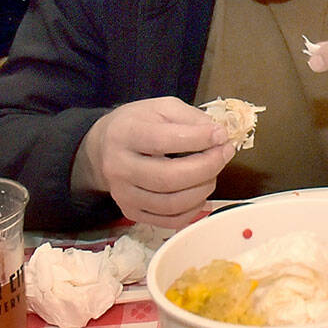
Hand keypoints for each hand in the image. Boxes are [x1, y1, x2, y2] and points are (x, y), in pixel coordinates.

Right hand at [71, 96, 236, 227]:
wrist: (102, 148)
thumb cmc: (138, 124)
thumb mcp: (162, 107)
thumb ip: (190, 118)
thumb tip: (218, 135)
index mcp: (125, 134)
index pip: (163, 141)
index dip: (198, 139)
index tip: (221, 135)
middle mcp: (119, 167)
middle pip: (169, 178)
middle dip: (207, 167)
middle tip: (225, 153)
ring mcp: (123, 194)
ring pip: (171, 203)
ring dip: (203, 189)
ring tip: (213, 172)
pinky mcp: (130, 212)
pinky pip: (168, 220)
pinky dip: (193, 210)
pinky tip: (201, 193)